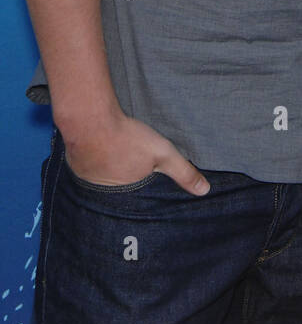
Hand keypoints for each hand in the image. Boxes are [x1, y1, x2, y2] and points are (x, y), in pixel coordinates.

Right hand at [63, 111, 209, 195]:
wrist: (90, 121)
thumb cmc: (127, 138)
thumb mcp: (163, 154)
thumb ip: (184, 172)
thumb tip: (204, 191)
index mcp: (126, 195)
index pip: (137, 202)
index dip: (143, 194)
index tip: (147, 189)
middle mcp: (103, 193)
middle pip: (118, 191)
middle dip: (125, 185)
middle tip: (130, 171)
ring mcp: (86, 180)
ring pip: (101, 180)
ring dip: (108, 173)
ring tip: (116, 162)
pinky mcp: (75, 165)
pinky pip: (88, 168)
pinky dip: (94, 162)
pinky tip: (100, 152)